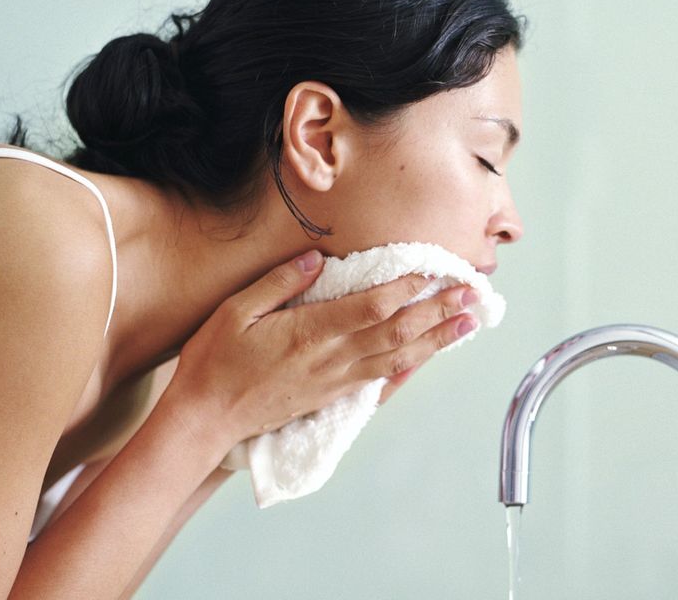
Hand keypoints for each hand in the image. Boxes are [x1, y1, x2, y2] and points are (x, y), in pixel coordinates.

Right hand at [168, 250, 478, 446]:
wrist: (205, 419)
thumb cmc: (215, 362)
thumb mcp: (236, 310)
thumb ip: (279, 282)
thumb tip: (316, 258)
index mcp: (311, 332)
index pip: (373, 305)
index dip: (409, 287)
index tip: (435, 270)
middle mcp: (332, 358)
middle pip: (398, 331)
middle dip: (439, 311)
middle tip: (473, 294)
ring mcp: (336, 381)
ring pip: (398, 357)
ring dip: (436, 339)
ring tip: (467, 323)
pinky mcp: (333, 396)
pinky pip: (380, 381)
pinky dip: (408, 369)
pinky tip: (426, 360)